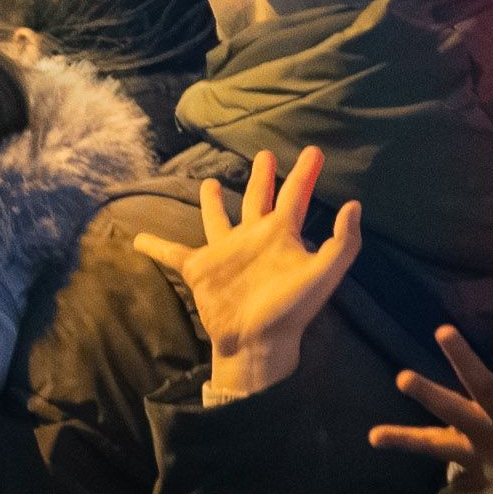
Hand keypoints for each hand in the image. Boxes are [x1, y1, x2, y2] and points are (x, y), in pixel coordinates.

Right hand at [132, 147, 364, 400]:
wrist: (256, 342)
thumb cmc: (291, 309)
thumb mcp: (324, 274)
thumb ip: (343, 243)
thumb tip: (354, 205)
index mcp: (281, 235)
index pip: (295, 196)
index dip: (305, 174)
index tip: (313, 151)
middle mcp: (253, 238)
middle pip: (259, 200)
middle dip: (263, 177)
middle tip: (265, 154)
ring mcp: (225, 252)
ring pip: (218, 220)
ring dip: (213, 203)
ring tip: (211, 183)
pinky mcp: (200, 269)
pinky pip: (173, 254)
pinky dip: (156, 247)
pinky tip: (138, 241)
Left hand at [369, 286, 492, 485]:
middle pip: (484, 388)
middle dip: (464, 361)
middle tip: (443, 332)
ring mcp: (486, 441)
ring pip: (454, 415)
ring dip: (428, 393)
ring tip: (401, 375)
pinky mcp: (469, 457)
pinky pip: (432, 448)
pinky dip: (404, 439)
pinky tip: (373, 435)